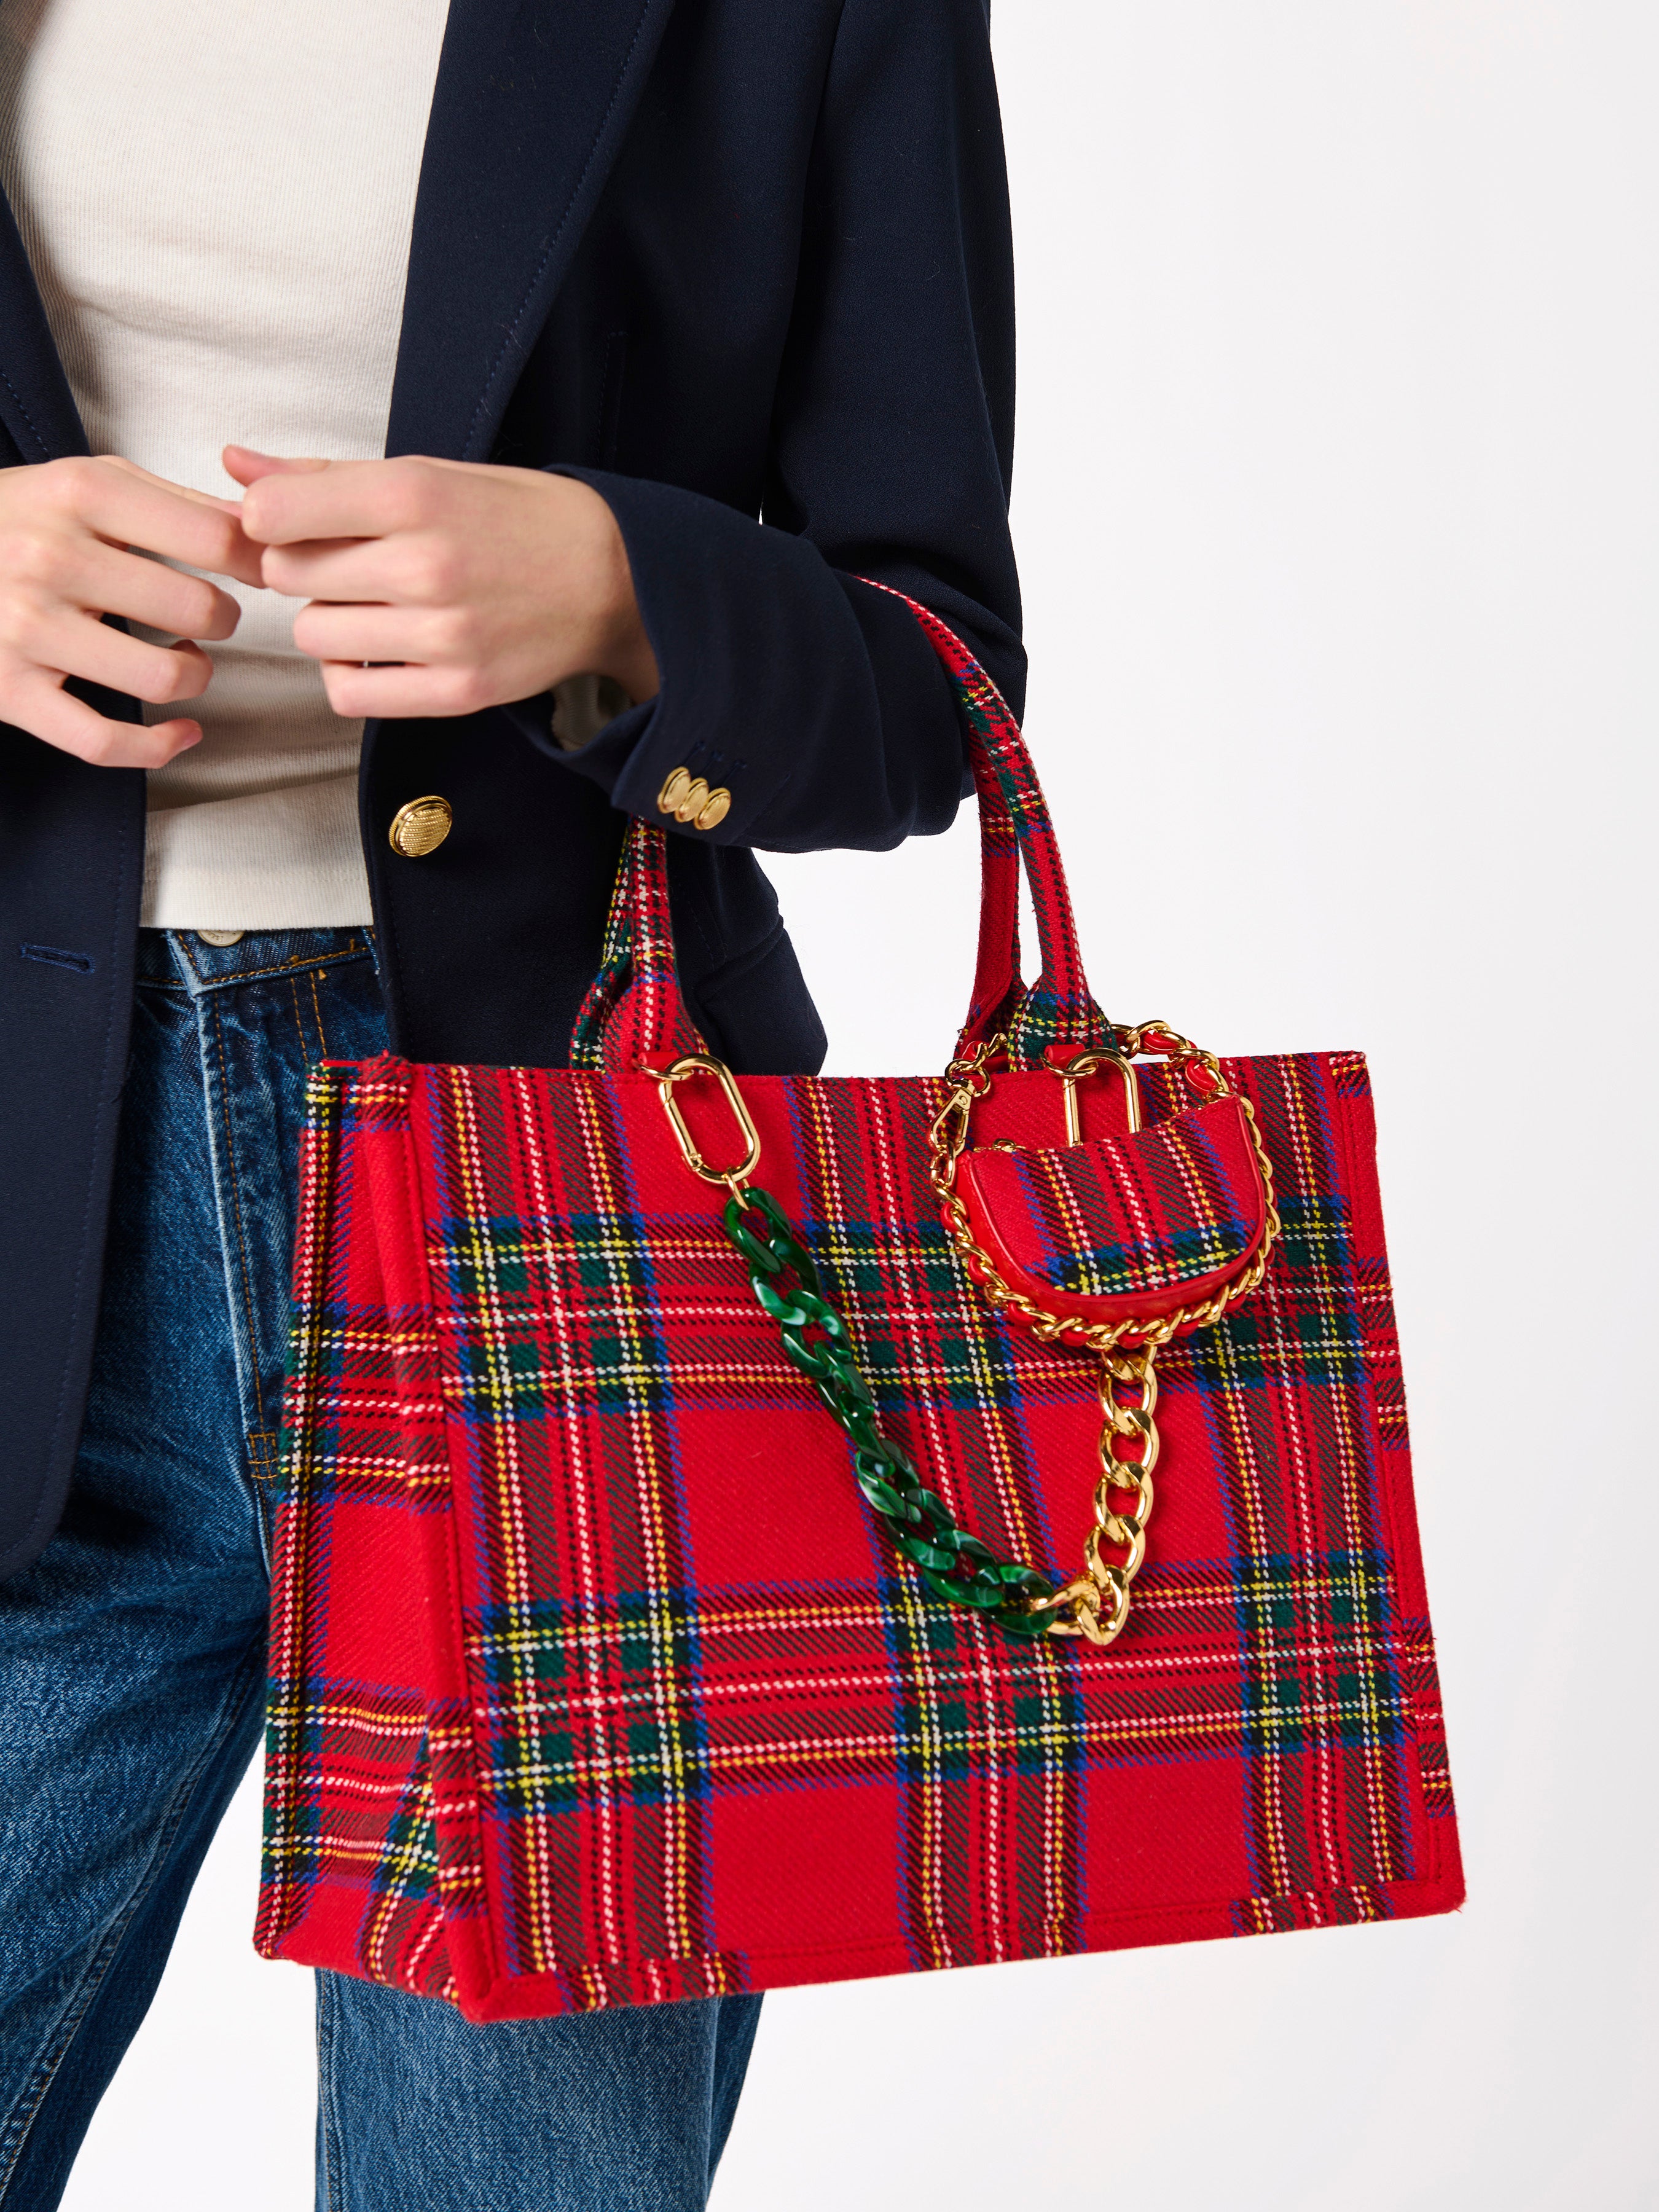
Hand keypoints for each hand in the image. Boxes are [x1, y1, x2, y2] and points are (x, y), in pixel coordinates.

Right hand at [0, 456, 261, 765]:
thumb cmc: (21, 519)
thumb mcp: (91, 482)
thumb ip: (179, 503)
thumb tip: (264, 531)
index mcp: (80, 493)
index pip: (214, 539)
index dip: (259, 564)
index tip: (263, 575)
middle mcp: (51, 558)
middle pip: (199, 610)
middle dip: (223, 620)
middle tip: (208, 616)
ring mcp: (27, 629)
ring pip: (165, 678)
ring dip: (196, 676)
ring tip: (184, 658)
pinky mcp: (11, 691)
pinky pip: (106, 741)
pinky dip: (160, 746)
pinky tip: (180, 730)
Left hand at [230, 448, 659, 720]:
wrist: (612, 577)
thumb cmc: (514, 518)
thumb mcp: (428, 475)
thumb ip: (325, 475)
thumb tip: (232, 464)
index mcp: (412, 496)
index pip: (272, 513)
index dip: (268, 517)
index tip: (296, 520)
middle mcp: (424, 566)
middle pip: (286, 575)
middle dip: (302, 567)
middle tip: (350, 564)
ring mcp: (442, 635)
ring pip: (313, 636)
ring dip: (328, 621)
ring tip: (375, 606)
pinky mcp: (457, 691)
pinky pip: (349, 694)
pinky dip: (349, 675)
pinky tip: (378, 652)